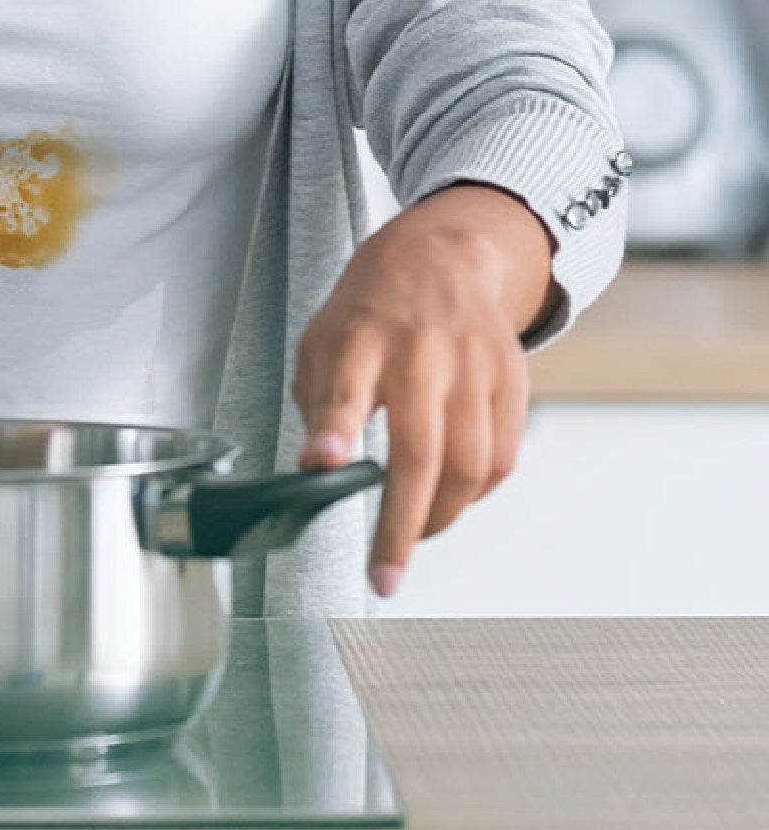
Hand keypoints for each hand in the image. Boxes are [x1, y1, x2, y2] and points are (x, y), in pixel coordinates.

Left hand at [292, 183, 556, 597]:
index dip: (334, 427)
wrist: (442, 255)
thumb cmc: (370, 311)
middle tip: (384, 574)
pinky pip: (504, 455)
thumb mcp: (321, 341)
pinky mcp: (511, 381)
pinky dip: (478, 493)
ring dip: (442, 517)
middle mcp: (422, 354)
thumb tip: (318, 471)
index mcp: (362, 340)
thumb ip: (319, 404)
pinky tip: (450, 502)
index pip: (346, 388)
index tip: (322, 462)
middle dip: (401, 524)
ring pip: (471, 464)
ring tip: (413, 537)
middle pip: (419, 451)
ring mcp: (473, 368)